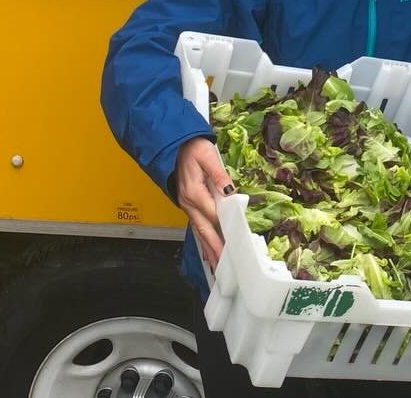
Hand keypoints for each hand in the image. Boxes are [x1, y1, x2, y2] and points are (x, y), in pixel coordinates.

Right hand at [174, 136, 234, 267]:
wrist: (173, 144)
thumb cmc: (191, 147)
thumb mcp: (207, 155)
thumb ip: (219, 174)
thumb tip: (230, 191)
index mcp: (194, 192)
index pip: (214, 214)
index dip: (226, 227)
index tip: (237, 241)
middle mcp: (188, 202)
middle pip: (204, 230)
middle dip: (215, 248)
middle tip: (224, 265)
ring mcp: (186, 204)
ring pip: (198, 230)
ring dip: (208, 248)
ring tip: (217, 264)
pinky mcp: (187, 203)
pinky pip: (195, 224)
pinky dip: (202, 239)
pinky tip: (207, 249)